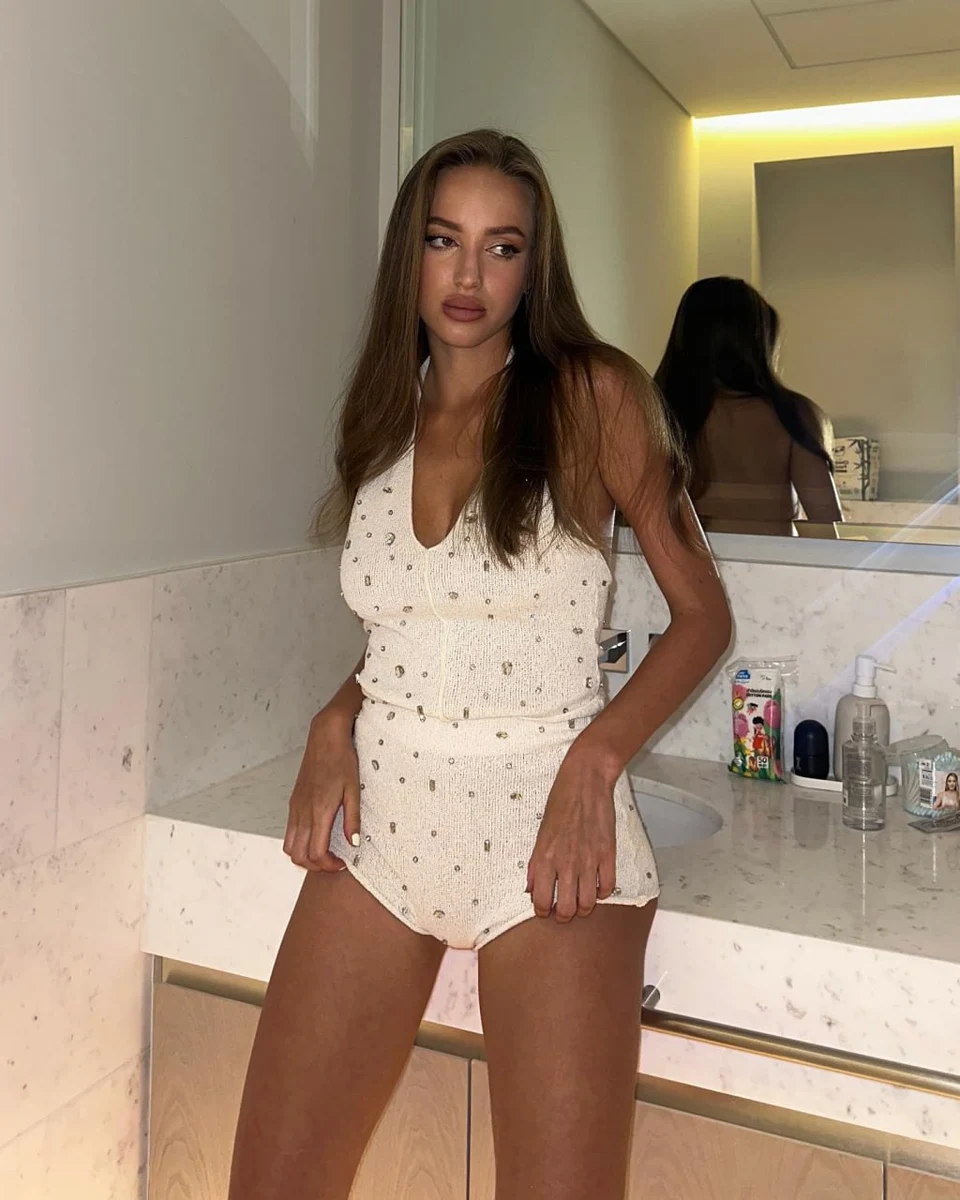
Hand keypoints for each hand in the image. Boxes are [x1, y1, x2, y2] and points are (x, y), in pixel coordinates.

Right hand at [283, 711, 360, 870]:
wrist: (325, 738)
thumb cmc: (342, 760)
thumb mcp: (354, 789)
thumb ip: (353, 819)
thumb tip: (354, 844)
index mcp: (319, 811)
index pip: (315, 853)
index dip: (328, 866)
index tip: (342, 863)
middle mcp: (302, 812)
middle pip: (298, 855)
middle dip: (315, 866)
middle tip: (333, 862)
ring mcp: (295, 807)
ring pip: (289, 846)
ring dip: (303, 856)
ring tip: (323, 852)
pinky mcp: (293, 802)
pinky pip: (289, 831)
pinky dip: (298, 842)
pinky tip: (316, 835)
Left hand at [526, 747, 618, 922]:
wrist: (585, 782)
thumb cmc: (560, 803)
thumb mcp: (541, 833)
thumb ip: (536, 864)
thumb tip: (530, 888)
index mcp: (545, 857)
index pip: (541, 901)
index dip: (542, 912)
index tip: (544, 911)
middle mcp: (566, 863)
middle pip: (567, 909)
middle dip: (564, 915)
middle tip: (564, 911)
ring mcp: (589, 860)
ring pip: (588, 903)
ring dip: (584, 908)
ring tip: (581, 903)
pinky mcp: (608, 854)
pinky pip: (607, 886)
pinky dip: (603, 893)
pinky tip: (598, 887)